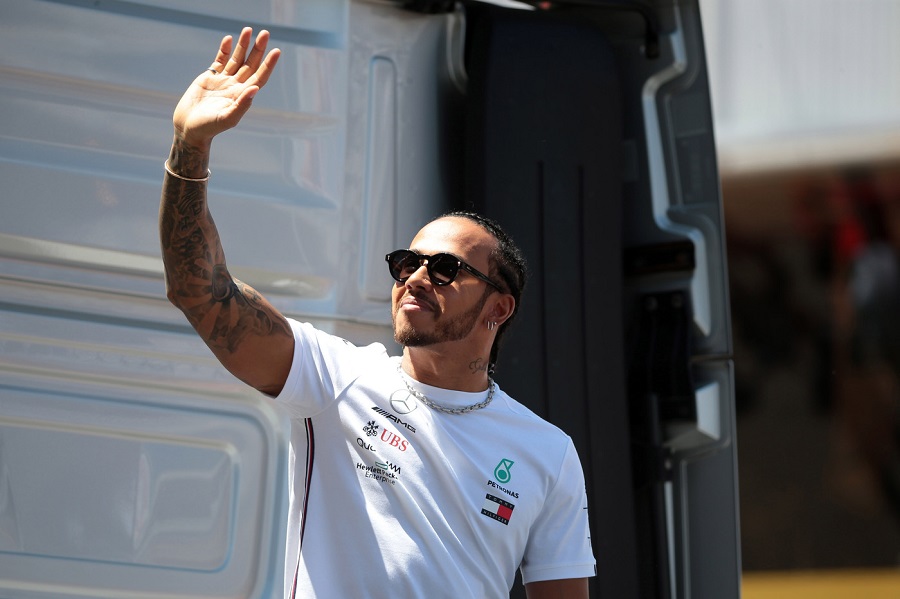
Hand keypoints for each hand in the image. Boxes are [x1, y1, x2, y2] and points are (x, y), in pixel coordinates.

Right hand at [172, 27, 280, 148]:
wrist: (189, 127)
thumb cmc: (209, 127)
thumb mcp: (227, 118)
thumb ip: (241, 105)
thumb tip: (255, 89)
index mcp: (243, 96)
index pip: (260, 76)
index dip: (268, 64)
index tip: (276, 51)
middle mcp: (236, 86)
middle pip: (250, 64)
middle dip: (258, 49)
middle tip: (265, 33)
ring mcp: (223, 81)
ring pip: (236, 59)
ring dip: (243, 45)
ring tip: (248, 30)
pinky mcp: (210, 77)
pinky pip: (220, 60)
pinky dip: (224, 50)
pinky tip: (229, 39)